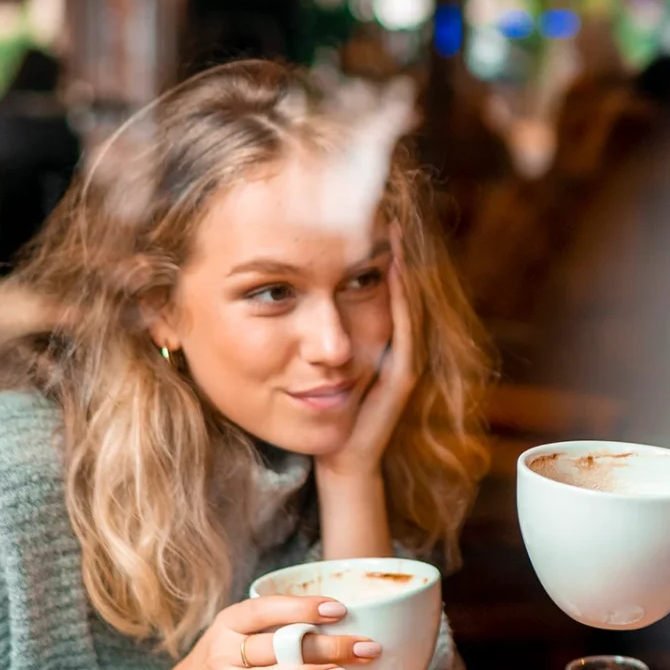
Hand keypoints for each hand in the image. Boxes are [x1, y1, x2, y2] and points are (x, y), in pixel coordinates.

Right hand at [100, 595, 383, 669]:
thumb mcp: (232, 641)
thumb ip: (273, 631)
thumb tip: (343, 622)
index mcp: (227, 625)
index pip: (265, 609)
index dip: (302, 607)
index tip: (339, 608)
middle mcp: (223, 653)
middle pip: (278, 645)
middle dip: (325, 644)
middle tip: (368, 645)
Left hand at [316, 227, 418, 480]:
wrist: (334, 459)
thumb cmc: (313, 413)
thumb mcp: (303, 360)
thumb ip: (298, 330)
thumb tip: (263, 286)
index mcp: (370, 340)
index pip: (375, 287)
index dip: (370, 253)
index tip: (361, 216)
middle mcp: (390, 347)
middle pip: (397, 290)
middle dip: (392, 252)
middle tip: (384, 210)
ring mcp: (399, 362)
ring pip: (406, 306)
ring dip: (403, 270)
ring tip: (393, 232)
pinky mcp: (400, 379)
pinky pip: (405, 333)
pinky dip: (404, 302)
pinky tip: (395, 273)